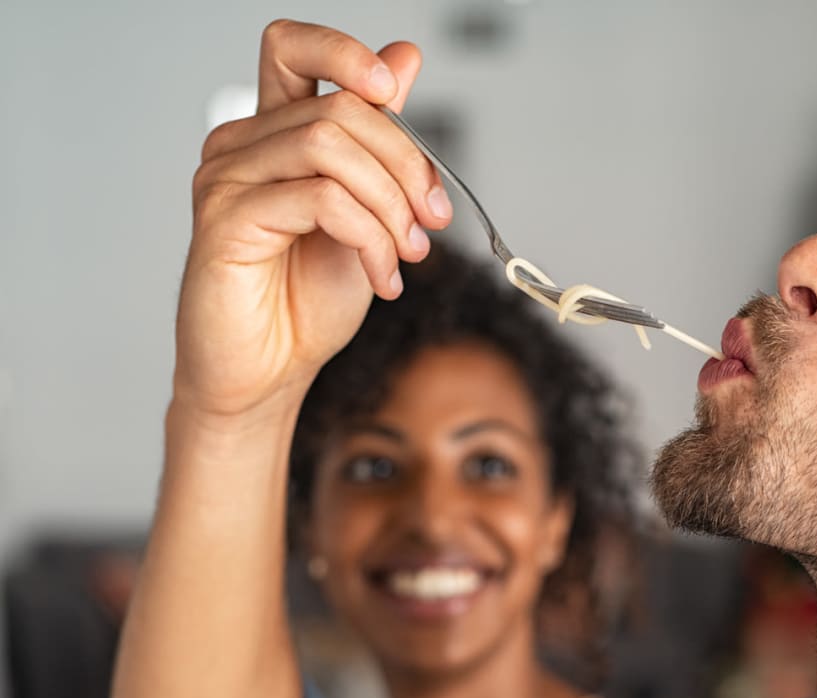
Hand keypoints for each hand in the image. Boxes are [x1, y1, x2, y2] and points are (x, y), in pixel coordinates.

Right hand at [173, 19, 452, 420]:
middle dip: (406, 164)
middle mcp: (241, 146)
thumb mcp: (366, 212)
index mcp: (273, 134)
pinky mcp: (225, 220)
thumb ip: (380, 140)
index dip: (344, 51)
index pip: (292, 47)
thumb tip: (404, 56)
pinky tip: (382, 277)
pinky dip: (369, 238)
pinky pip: (319, 200)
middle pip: (339, 107)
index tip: (391, 89)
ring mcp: (226, 179)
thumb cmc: (306, 300)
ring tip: (407, 254)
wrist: (269, 372)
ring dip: (390, 204)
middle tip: (432, 221)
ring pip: (330, 147)